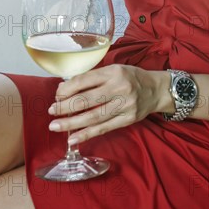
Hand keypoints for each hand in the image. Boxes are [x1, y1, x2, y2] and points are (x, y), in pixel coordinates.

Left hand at [47, 64, 170, 144]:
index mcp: (113, 72)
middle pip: (86, 100)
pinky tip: (72, 138)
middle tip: (51, 111)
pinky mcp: (128, 119)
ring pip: (93, 116)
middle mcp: (119, 88)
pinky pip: (104, 128)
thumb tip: (66, 88)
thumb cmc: (131, 77)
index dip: (67, 89)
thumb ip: (94, 78)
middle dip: (65, 106)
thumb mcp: (114, 69)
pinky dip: (87, 134)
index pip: (84, 80)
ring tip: (55, 126)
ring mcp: (124, 105)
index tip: (56, 95)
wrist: (156, 89)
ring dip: (71, 123)